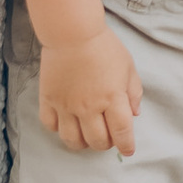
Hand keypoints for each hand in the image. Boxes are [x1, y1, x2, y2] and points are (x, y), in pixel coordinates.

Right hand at [38, 26, 142, 155]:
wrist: (73, 33)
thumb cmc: (104, 47)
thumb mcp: (128, 67)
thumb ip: (133, 92)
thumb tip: (134, 114)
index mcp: (112, 98)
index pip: (122, 132)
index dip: (126, 145)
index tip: (128, 150)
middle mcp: (89, 107)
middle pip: (97, 141)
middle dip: (106, 144)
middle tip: (108, 136)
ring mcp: (67, 106)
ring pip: (72, 140)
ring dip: (83, 143)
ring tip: (87, 134)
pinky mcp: (49, 100)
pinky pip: (51, 126)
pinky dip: (59, 130)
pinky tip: (67, 122)